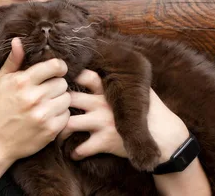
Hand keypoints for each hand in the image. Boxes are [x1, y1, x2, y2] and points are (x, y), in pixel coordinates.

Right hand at [0, 38, 70, 162]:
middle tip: (47, 91)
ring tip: (47, 104)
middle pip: (63, 83)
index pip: (55, 66)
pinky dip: (60, 116)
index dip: (59, 67)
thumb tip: (18, 40)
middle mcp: (34, 97)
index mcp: (23, 82)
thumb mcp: (2, 80)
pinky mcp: (50, 130)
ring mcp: (43, 115)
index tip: (55, 72)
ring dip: (60, 101)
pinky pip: (67, 116)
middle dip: (57, 85)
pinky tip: (48, 116)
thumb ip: (13, 60)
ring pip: (67, 99)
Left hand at [57, 70, 189, 162]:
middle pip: (69, 98)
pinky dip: (74, 152)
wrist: (164, 136)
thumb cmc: (151, 110)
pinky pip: (81, 148)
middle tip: (50, 108)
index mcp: (109, 90)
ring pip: (68, 123)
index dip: (68, 76)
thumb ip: (122, 80)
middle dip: (56, 103)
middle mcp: (102, 104)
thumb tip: (113, 62)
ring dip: (59, 129)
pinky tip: (73, 153)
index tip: (58, 80)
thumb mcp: (138, 90)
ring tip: (56, 132)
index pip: (84, 76)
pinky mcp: (105, 142)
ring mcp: (102, 123)